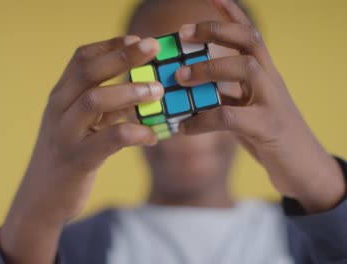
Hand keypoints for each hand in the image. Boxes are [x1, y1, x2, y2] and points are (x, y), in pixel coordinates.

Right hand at [0, 36, 162, 262]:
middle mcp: (58, 109)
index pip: (81, 59)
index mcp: (60, 96)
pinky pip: (109, 140)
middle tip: (152, 47)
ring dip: (129, 92)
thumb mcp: (81, 125)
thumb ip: (105, 107)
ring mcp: (65, 134)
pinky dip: (134, 133)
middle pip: (88, 72)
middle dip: (122, 56)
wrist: (41, 198)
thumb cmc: (68, 156)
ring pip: (94, 100)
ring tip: (157, 91)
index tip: (136, 40)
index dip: (109, 45)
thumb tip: (144, 91)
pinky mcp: (76, 159)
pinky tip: (152, 136)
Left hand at [177, 0, 344, 212]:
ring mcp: (272, 102)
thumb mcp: (248, 110)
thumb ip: (227, 97)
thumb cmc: (270, 137)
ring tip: (179, 76)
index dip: (231, 12)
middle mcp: (271, 82)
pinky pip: (231, 116)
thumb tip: (190, 91)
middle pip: (249, 40)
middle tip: (183, 31)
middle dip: (215, 30)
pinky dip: (202, 120)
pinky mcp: (268, 128)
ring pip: (245, 68)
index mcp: (265, 75)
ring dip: (208, 68)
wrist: (304, 170)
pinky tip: (184, 127)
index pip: (249, 34)